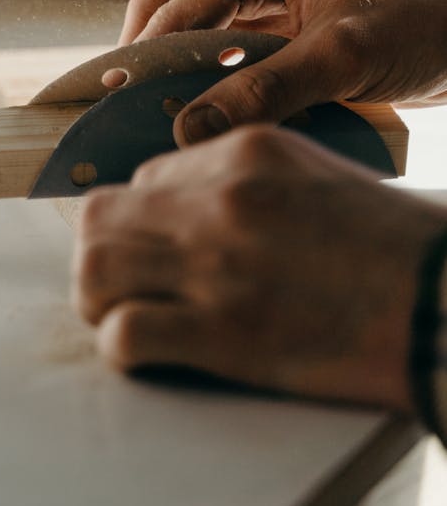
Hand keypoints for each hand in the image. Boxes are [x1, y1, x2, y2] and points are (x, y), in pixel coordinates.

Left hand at [72, 128, 446, 410]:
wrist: (443, 297)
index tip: (152, 248)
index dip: (141, 219)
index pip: (146, 176)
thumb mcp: (317, 175)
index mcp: (245, 151)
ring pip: (94, 268)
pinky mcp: (224, 332)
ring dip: (97, 299)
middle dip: (101, 253)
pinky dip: (122, 348)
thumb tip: (190, 206)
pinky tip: (149, 354)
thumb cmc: (393, 243)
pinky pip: (125, 335)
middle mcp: (219, 198)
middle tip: (120, 286)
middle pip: (101, 216)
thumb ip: (248, 179)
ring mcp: (216, 264)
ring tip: (121, 318)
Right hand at [117, 0, 446, 143]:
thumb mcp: (343, 58)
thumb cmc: (422, 21)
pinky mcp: (281, 25)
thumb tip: (188, 128)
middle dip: (145, 64)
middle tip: (120, 117)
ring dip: (177, 76)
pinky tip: (203, 118)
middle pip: (170, 14)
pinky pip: (227, 53)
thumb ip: (264, 92)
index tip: (109, 106)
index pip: (173, 9)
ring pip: (195, 36)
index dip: (137, 60)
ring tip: (152, 122)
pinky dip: (211, 83)